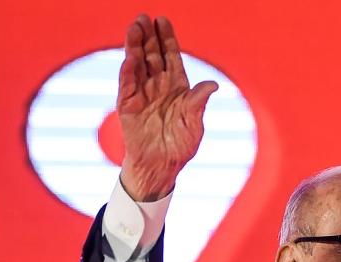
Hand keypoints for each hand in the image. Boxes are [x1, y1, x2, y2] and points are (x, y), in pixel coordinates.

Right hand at [117, 15, 217, 200]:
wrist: (162, 165)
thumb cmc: (182, 144)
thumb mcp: (194, 123)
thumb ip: (199, 103)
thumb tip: (214, 85)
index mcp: (177, 86)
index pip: (170, 56)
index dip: (167, 38)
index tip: (163, 20)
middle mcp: (158, 85)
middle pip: (151, 55)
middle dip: (148, 36)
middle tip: (143, 17)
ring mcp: (142, 94)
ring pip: (137, 65)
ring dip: (134, 47)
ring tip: (134, 28)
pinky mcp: (128, 106)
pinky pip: (127, 86)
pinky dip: (128, 73)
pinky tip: (129, 59)